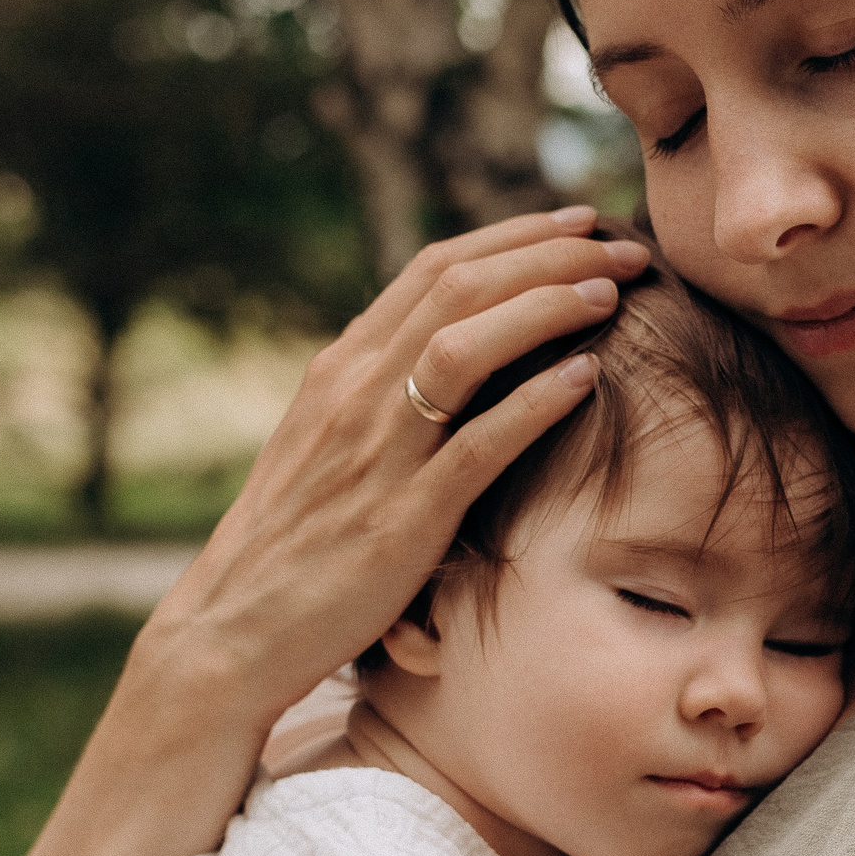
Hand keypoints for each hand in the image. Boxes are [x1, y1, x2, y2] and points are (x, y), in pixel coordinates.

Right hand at [139, 204, 647, 726]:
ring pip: (465, 346)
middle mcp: (353, 394)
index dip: (516, 237)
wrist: (230, 631)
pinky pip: (476, 445)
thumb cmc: (291, 547)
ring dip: (545, 308)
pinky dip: (534, 402)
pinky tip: (586, 377)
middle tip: (624, 245)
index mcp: (339, 370)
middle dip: (551, 255)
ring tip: (610, 294)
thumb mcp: (325, 447)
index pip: (434, 270)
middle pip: (459, 288)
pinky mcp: (400, 520)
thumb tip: (444, 357)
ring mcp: (375, 453)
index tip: (580, 223)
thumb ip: (377, 396)